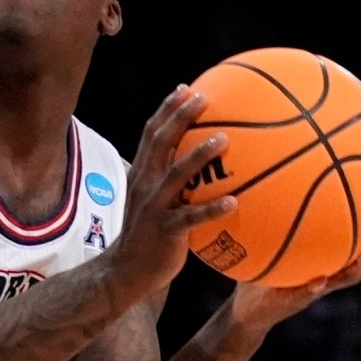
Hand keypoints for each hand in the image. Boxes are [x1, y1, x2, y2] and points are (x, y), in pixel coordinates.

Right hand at [101, 85, 235, 304]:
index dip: (167, 110)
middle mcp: (145, 185)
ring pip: (176, 175)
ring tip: (222, 140)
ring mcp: (154, 207)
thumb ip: (170, 182)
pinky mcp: (166, 231)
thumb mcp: (152, 201)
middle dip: (181, 117)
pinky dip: (211, 209)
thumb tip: (199, 167)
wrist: (126, 270)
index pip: (152, 135)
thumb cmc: (148, 235)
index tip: (185, 89)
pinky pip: (191, 218)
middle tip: (204, 97)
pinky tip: (234, 202)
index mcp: (142, 175)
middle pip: (161, 143)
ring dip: (199, 156)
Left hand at [222, 211, 360, 339]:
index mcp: (325, 259)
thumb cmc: (258, 270)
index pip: (357, 239)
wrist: (247, 309)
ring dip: (359, 265)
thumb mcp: (265, 241)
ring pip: (345, 278)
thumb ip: (274, 220)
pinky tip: (319, 281)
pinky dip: (313, 288)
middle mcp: (327, 273)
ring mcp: (314, 289)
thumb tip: (274, 180)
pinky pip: (307, 295)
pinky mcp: (293, 302)